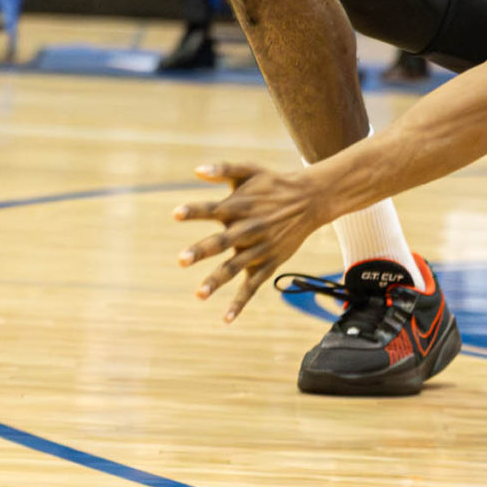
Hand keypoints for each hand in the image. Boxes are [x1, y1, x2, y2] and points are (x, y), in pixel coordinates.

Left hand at [173, 161, 332, 321]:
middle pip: (222, 242)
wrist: (310, 200)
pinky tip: (226, 318)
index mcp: (240, 206)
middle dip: (202, 250)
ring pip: (235, 267)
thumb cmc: (274, 184)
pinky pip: (252, 286)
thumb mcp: (250, 170)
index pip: (213, 209)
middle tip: (182, 259)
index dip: (195, 211)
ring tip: (199, 294)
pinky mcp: (269, 264)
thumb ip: (223, 168)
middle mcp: (248, 229)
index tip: (175, 214)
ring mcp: (259, 249)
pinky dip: (240, 302)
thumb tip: (196, 170)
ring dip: (217, 280)